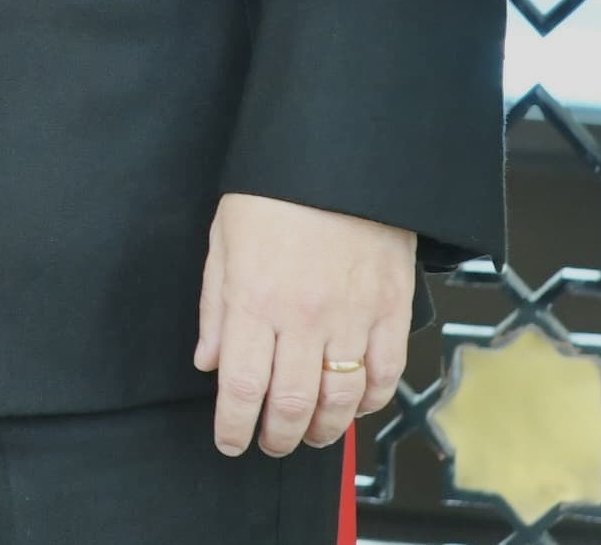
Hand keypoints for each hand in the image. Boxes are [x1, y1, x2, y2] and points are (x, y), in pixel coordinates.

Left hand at [195, 191, 414, 456]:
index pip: (242, 388)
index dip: (234, 427)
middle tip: (271, 443)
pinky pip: (385, 375)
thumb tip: (209, 361)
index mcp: (254, 300)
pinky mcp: (391, 310)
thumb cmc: (273, 193)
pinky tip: (355, 404)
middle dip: (277, 437)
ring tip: (311, 434)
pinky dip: (370, 401)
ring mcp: (352, 317)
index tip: (230, 442)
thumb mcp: (224, 240)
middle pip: (291, 406)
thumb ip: (215, 307)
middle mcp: (303, 318)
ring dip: (324, 430)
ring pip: (340, 402)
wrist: (339, 157)